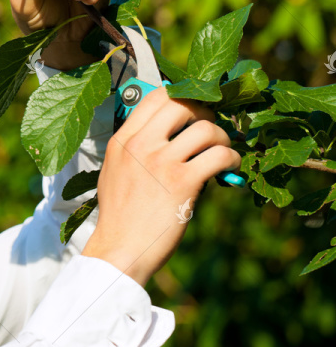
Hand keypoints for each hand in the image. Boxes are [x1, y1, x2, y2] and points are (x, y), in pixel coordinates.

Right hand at [80, 88, 242, 286]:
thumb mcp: (115, 172)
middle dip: (204, 112)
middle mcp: (140, 146)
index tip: (192, 109)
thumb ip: (135, 149)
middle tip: (210, 129)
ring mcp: (161, 162)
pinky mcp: (183, 182)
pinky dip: (231, 159)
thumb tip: (167, 133)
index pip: (155, 97)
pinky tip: (229, 168)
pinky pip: (219, 155)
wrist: (120, 251)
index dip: (181, 96)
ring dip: (223, 137)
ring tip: (223, 151)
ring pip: (206, 128)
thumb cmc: (120, 217)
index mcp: (122, 141)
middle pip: (183, 103)